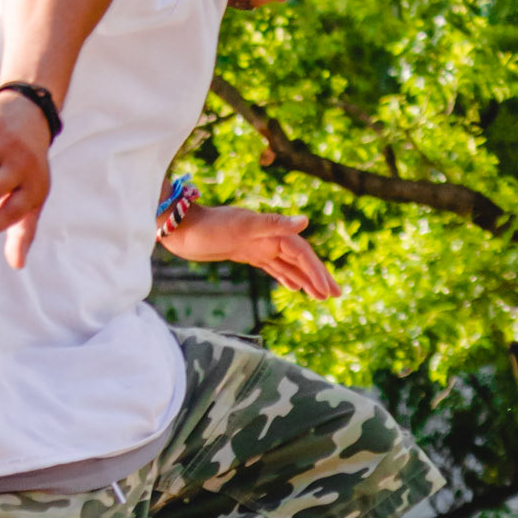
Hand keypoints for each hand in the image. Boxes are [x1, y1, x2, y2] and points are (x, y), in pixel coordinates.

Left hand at [163, 204, 340, 297]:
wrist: (181, 228)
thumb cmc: (209, 226)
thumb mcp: (242, 226)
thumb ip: (274, 223)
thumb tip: (305, 221)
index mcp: (272, 231)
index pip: (302, 253)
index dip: (316, 272)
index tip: (328, 292)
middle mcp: (268, 237)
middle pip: (300, 259)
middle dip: (318, 277)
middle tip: (336, 296)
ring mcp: (258, 245)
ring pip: (289, 265)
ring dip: (305, 279)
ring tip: (320, 296)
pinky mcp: (247, 253)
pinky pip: (273, 267)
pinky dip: (286, 276)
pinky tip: (294, 287)